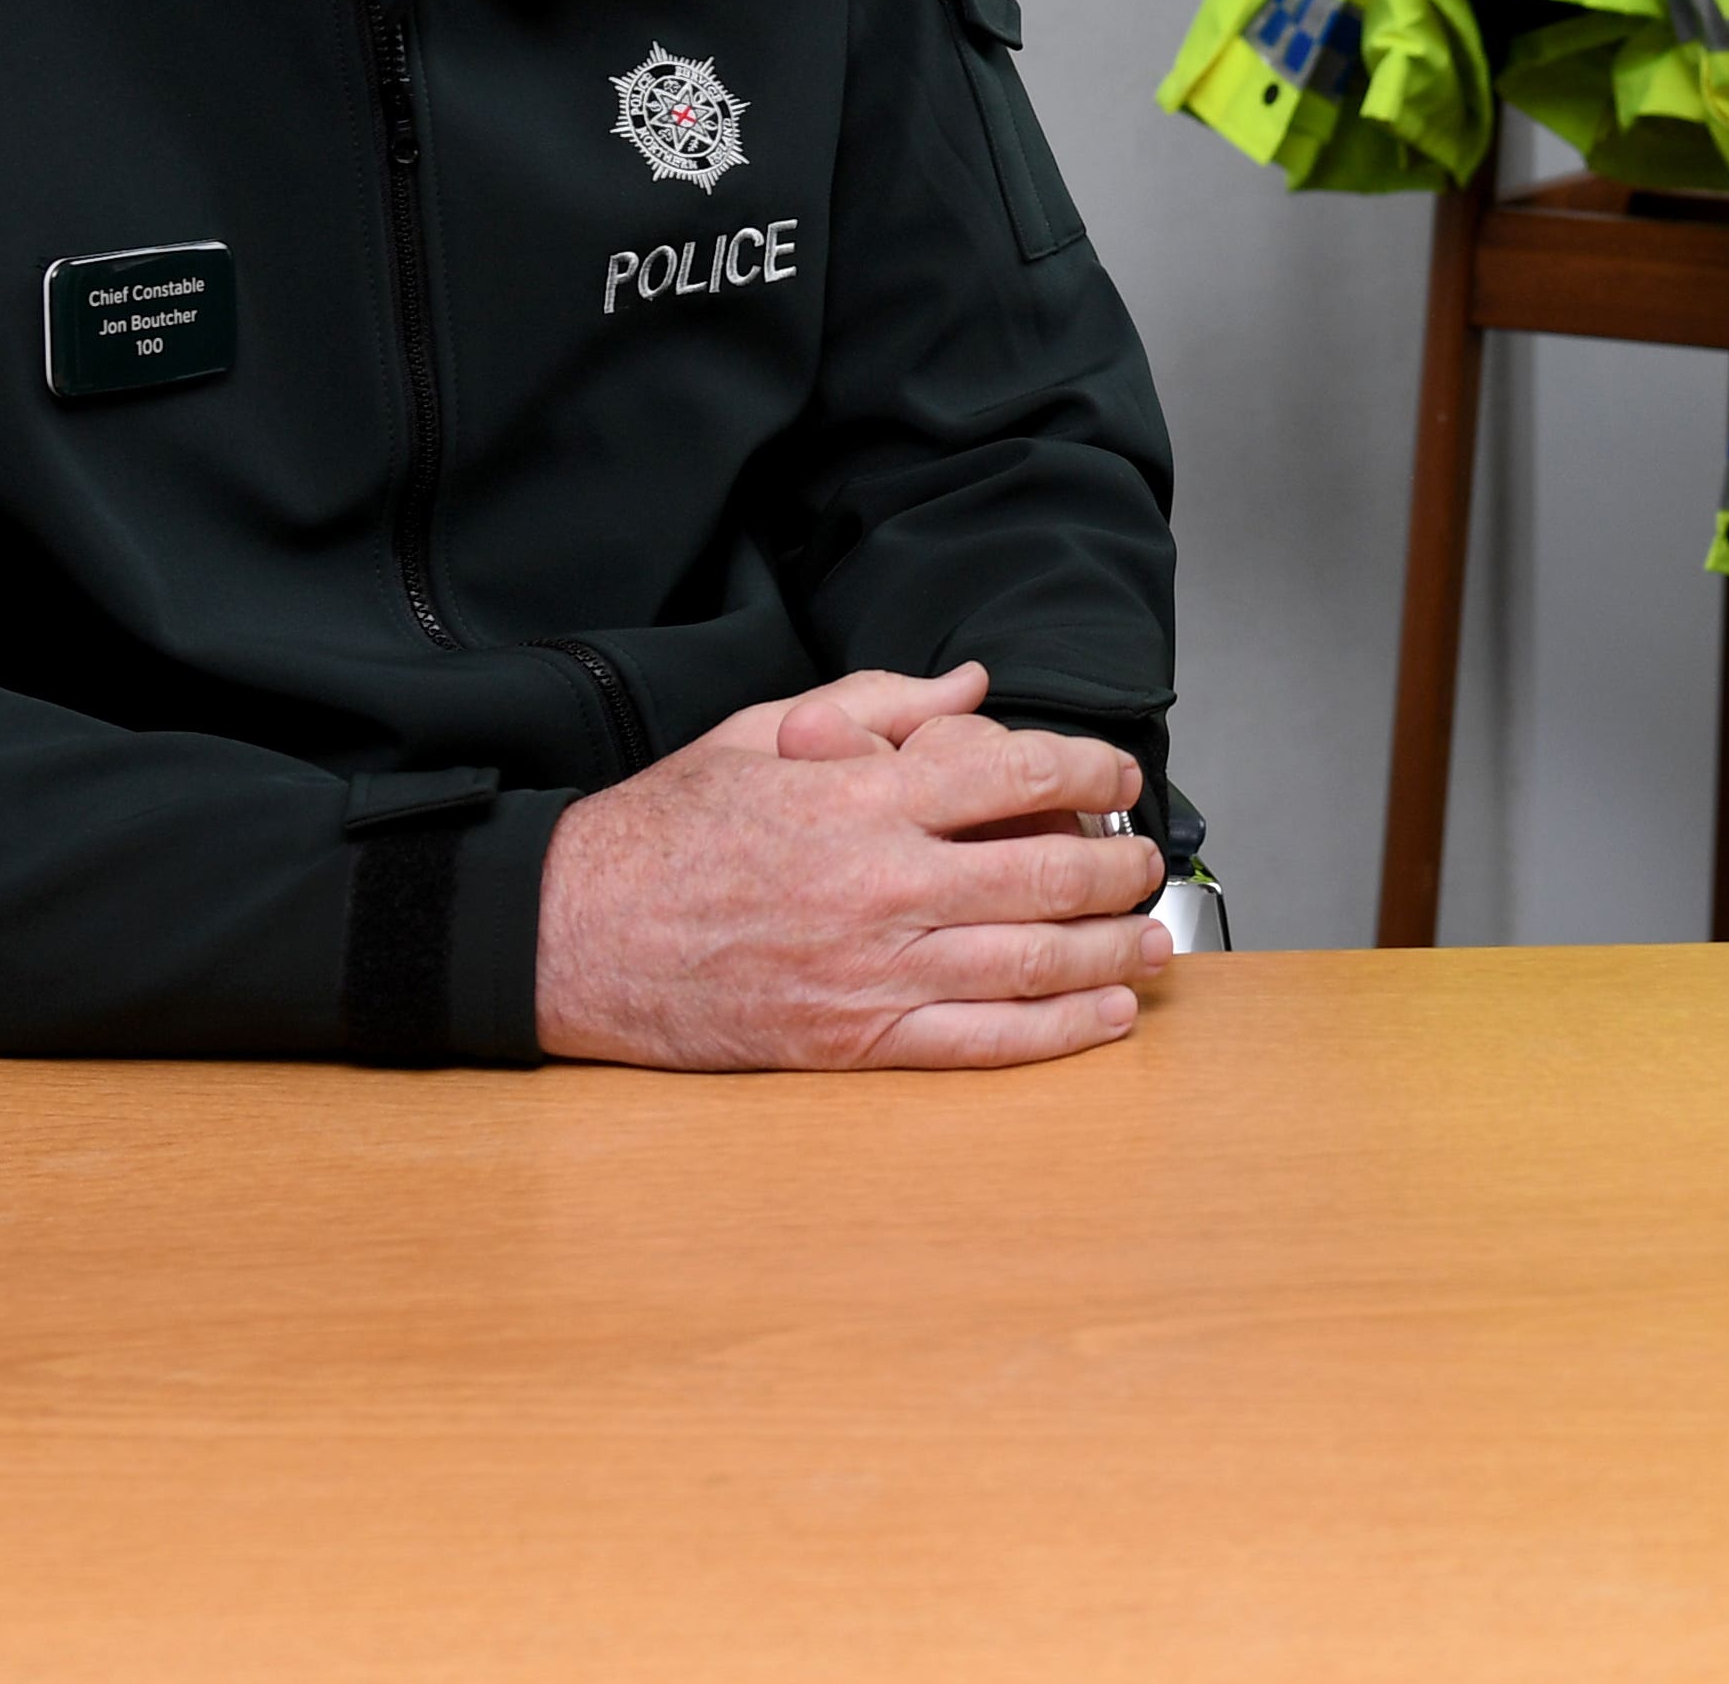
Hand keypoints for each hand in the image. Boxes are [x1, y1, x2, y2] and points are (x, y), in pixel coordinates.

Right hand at [534, 662, 1169, 1068]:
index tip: (1118, 774)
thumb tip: (974, 687)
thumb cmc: (665, 829)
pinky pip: (980, 1040)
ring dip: (1111, 952)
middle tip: (1145, 860)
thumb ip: (879, 704)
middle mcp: (882, 885)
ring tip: (1153, 939)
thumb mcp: (762, 732)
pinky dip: (1057, 1033)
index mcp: (862, 797)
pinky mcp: (854, 1040)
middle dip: (1117, 868)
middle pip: (1044, 875)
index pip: (1016, 775)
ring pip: (1030, 964)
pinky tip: (1106, 1019)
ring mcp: (872, 972)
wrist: (576, 933)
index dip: (1089, 771)